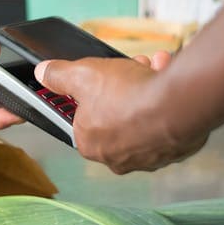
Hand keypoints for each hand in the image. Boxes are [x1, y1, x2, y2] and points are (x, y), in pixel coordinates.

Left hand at [34, 51, 208, 173]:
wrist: (179, 104)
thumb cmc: (129, 96)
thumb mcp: (83, 75)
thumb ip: (59, 75)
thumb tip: (45, 73)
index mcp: (90, 144)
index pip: (83, 119)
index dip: (91, 93)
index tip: (100, 80)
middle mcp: (118, 157)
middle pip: (115, 113)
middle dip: (123, 86)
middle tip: (130, 68)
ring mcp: (148, 156)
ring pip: (143, 115)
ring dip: (146, 86)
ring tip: (152, 67)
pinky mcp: (174, 150)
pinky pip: (167, 120)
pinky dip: (166, 99)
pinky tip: (168, 79)